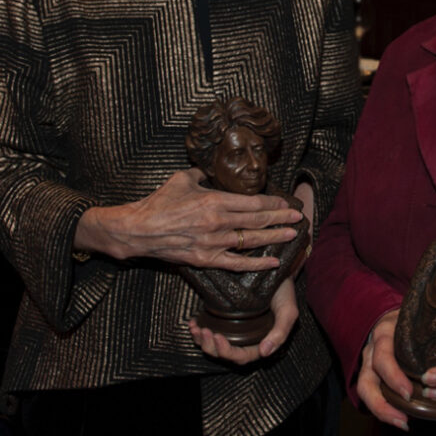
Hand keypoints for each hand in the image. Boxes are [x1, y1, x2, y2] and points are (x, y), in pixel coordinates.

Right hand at [74, 168, 302, 268]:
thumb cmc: (159, 202)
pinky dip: (255, 264)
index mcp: (214, 202)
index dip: (274, 205)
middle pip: (257, 222)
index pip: (253, 204)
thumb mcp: (183, 179)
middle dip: (281, 220)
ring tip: (291, 236)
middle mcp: (217, 223)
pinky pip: (236, 264)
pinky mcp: (204, 259)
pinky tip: (272, 262)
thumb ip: (203, 175)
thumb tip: (213, 172)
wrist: (138, 229)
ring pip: (250, 242)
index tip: (287, 204)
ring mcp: (212, 243)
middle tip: (298, 218)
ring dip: (274, 239)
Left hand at [189, 276, 298, 363]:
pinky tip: (194, 322)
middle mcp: (247, 338)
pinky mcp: (227, 318)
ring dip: (202, 341)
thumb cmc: (284, 291)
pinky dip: (199, 331)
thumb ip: (280, 332)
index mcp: (261, 341)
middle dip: (211, 347)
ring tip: (196, 329)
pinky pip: (211, 330)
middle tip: (204, 332)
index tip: (218, 337)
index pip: (243, 356)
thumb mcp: (288, 311)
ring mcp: (235, 329)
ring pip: (215, 345)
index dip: (228, 352)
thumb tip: (265, 352)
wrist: (277, 270)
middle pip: (225, 354)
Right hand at [357, 309, 410, 430]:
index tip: (409, 393)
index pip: (383, 358)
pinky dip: (385, 410)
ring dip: (382, 411)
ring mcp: (368, 365)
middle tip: (404, 419)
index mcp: (383, 336)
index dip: (393, 377)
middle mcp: (371, 352)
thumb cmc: (410, 320)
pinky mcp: (372, 375)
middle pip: (366, 381)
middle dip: (382, 404)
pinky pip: (372, 395)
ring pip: (365, 391)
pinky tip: (403, 419)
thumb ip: (430, 330)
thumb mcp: (417, 320)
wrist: (393, 315)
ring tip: (402, 423)